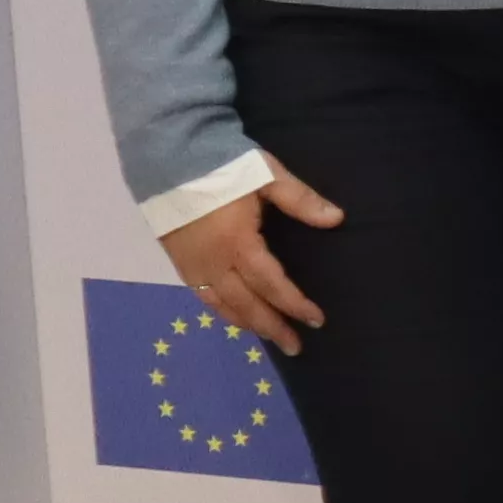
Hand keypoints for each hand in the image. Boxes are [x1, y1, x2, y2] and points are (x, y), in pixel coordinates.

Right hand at [156, 164, 341, 356]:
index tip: (316, 321)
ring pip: (221, 305)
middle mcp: (213, 261)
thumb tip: (337, 219)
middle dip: (272, 327)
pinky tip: (234, 314)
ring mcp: (192, 263)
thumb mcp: (266, 175)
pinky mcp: (178, 260)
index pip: (271, 284)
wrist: (166, 155)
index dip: (294, 305)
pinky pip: (202, 295)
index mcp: (238, 243)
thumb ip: (300, 200)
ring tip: (268, 336)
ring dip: (247, 323)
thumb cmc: (222, 164)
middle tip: (295, 347)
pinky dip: (222, 310)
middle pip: (245, 304)